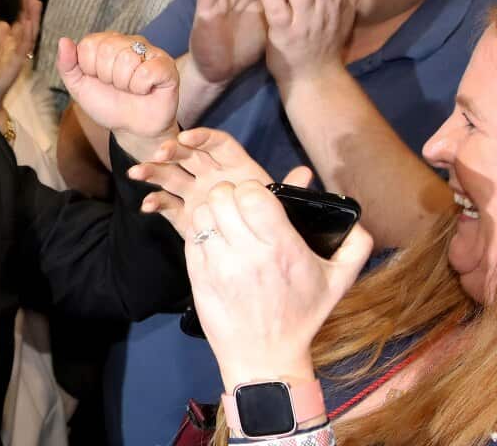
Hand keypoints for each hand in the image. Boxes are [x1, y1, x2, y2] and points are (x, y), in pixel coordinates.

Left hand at [0, 0, 40, 117]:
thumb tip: (3, 22)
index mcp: (10, 51)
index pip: (21, 27)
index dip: (25, 10)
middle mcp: (16, 55)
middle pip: (28, 30)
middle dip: (31, 11)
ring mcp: (15, 63)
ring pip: (27, 38)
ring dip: (31, 20)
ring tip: (34, 3)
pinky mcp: (10, 71)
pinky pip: (20, 53)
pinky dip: (24, 38)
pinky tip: (25, 25)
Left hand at [57, 32, 178, 153]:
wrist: (132, 128)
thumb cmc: (108, 105)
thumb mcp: (79, 87)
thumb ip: (67, 65)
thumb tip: (63, 41)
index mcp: (106, 43)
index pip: (88, 45)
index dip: (90, 69)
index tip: (99, 80)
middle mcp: (128, 42)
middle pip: (108, 50)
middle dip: (107, 77)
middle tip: (117, 86)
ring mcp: (149, 52)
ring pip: (127, 60)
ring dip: (124, 84)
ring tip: (131, 89)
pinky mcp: (166, 65)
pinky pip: (147, 72)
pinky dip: (141, 88)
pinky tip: (145, 90)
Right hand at [127, 127, 311, 230]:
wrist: (261, 255)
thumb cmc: (273, 222)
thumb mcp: (282, 204)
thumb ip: (289, 188)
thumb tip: (306, 173)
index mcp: (236, 167)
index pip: (217, 143)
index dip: (202, 137)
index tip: (187, 138)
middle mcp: (213, 176)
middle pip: (188, 155)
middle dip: (171, 151)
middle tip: (157, 154)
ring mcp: (196, 194)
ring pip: (172, 176)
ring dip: (154, 172)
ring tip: (137, 174)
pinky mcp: (185, 214)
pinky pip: (168, 205)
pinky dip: (156, 203)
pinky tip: (147, 207)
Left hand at [186, 181, 372, 389]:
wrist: (265, 357)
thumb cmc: (302, 316)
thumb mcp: (338, 282)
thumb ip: (355, 246)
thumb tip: (355, 219)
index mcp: (282, 249)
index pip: (252, 194)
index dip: (251, 189)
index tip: (257, 199)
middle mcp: (248, 254)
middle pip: (222, 197)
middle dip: (229, 194)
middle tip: (237, 206)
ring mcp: (219, 266)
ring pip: (202, 213)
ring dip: (211, 212)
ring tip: (224, 222)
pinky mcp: (198, 276)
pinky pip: (190, 236)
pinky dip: (200, 232)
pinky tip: (214, 241)